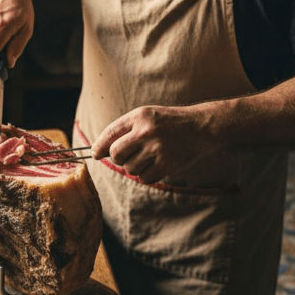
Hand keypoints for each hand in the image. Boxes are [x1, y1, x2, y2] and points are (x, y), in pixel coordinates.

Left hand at [90, 105, 217, 183]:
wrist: (200, 128)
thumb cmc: (169, 123)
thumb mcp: (147, 116)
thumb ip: (125, 129)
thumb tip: (99, 151)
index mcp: (139, 116)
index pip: (110, 133)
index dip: (99, 146)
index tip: (95, 154)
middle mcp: (146, 132)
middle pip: (116, 154)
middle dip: (118, 158)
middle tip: (128, 155)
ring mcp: (157, 149)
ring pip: (129, 168)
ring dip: (135, 167)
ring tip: (148, 157)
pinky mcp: (167, 164)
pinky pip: (144, 178)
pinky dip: (146, 175)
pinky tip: (155, 165)